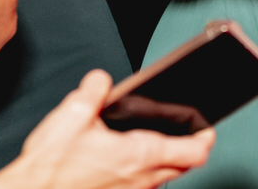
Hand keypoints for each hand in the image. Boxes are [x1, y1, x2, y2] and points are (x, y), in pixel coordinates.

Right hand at [3, 70, 213, 188]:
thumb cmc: (49, 167)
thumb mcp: (71, 116)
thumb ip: (92, 91)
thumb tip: (101, 80)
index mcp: (138, 155)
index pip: (193, 152)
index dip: (206, 138)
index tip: (208, 127)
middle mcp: (141, 180)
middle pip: (184, 167)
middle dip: (191, 149)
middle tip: (188, 132)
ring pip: (163, 179)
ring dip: (168, 162)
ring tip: (158, 142)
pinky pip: (143, 188)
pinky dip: (146, 174)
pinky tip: (129, 162)